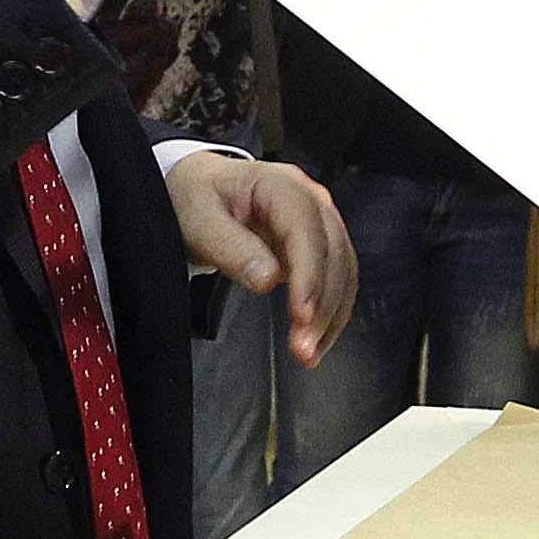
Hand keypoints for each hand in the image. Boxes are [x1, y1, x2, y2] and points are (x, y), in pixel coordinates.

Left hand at [169, 154, 358, 368]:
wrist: (199, 190)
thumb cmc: (196, 198)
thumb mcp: (199, 219)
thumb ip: (230, 247)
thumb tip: (267, 280)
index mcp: (280, 185)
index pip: (306, 229)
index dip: (309, 274)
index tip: (302, 314)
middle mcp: (309, 199)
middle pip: (333, 253)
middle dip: (323, 305)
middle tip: (303, 348)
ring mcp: (318, 222)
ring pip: (342, 270)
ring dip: (331, 315)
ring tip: (309, 353)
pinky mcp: (317, 247)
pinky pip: (335, 280)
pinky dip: (329, 313)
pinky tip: (316, 340)